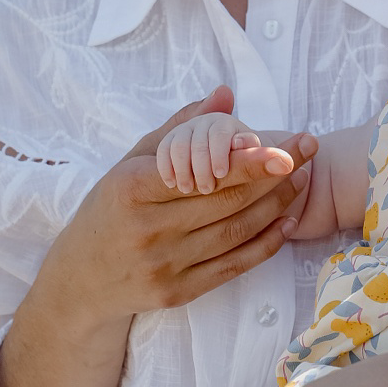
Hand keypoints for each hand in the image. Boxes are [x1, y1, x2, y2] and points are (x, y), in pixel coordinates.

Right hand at [21, 86, 316, 336]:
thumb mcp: (131, 162)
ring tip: (302, 179)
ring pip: (236, 231)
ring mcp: (164, 264)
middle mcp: (147, 229)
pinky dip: (265, 243)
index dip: (247, 162)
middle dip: (274, 175)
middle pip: (226, 201)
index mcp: (131, 189)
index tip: (285, 147)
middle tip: (307, 151)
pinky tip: (286, 221)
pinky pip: (233, 265)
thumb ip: (179, 128)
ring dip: (277, 205)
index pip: (200, 172)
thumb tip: (224, 94)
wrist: (81, 280)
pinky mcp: (178, 292)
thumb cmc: (109, 210)